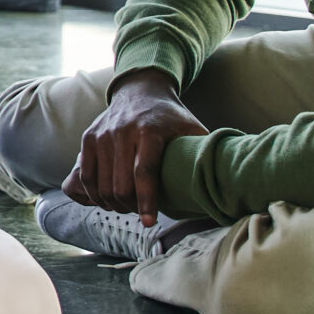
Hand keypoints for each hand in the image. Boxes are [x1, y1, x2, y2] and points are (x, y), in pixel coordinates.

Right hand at [67, 70, 205, 225]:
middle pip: (120, 185)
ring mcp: (102, 134)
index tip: (149, 223)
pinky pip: (86, 176)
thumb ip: (204, 152)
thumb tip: (226, 181)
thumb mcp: (192, 129)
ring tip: (126, 207)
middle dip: (129, 207)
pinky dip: (95, 195)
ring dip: (113, 205)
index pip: (144, 173)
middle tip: (140, 213)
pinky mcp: (89, 138)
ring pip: (101, 185)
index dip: (147, 201)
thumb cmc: (171, 118)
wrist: (140, 91)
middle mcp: (122, 131)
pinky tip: (107, 201)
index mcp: (149, 130)